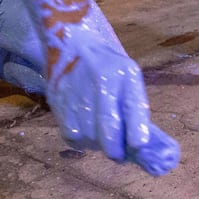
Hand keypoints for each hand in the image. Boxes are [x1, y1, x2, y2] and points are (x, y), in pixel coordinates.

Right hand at [46, 24, 179, 175]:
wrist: (73, 43)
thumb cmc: (109, 66)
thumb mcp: (129, 77)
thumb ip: (135, 108)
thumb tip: (141, 146)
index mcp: (123, 74)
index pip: (132, 104)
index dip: (136, 128)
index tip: (138, 145)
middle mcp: (100, 81)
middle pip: (107, 127)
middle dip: (115, 149)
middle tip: (119, 155)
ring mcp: (76, 91)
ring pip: (89, 137)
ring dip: (98, 145)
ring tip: (102, 137)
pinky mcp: (57, 101)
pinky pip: (71, 136)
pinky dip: (81, 141)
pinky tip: (87, 131)